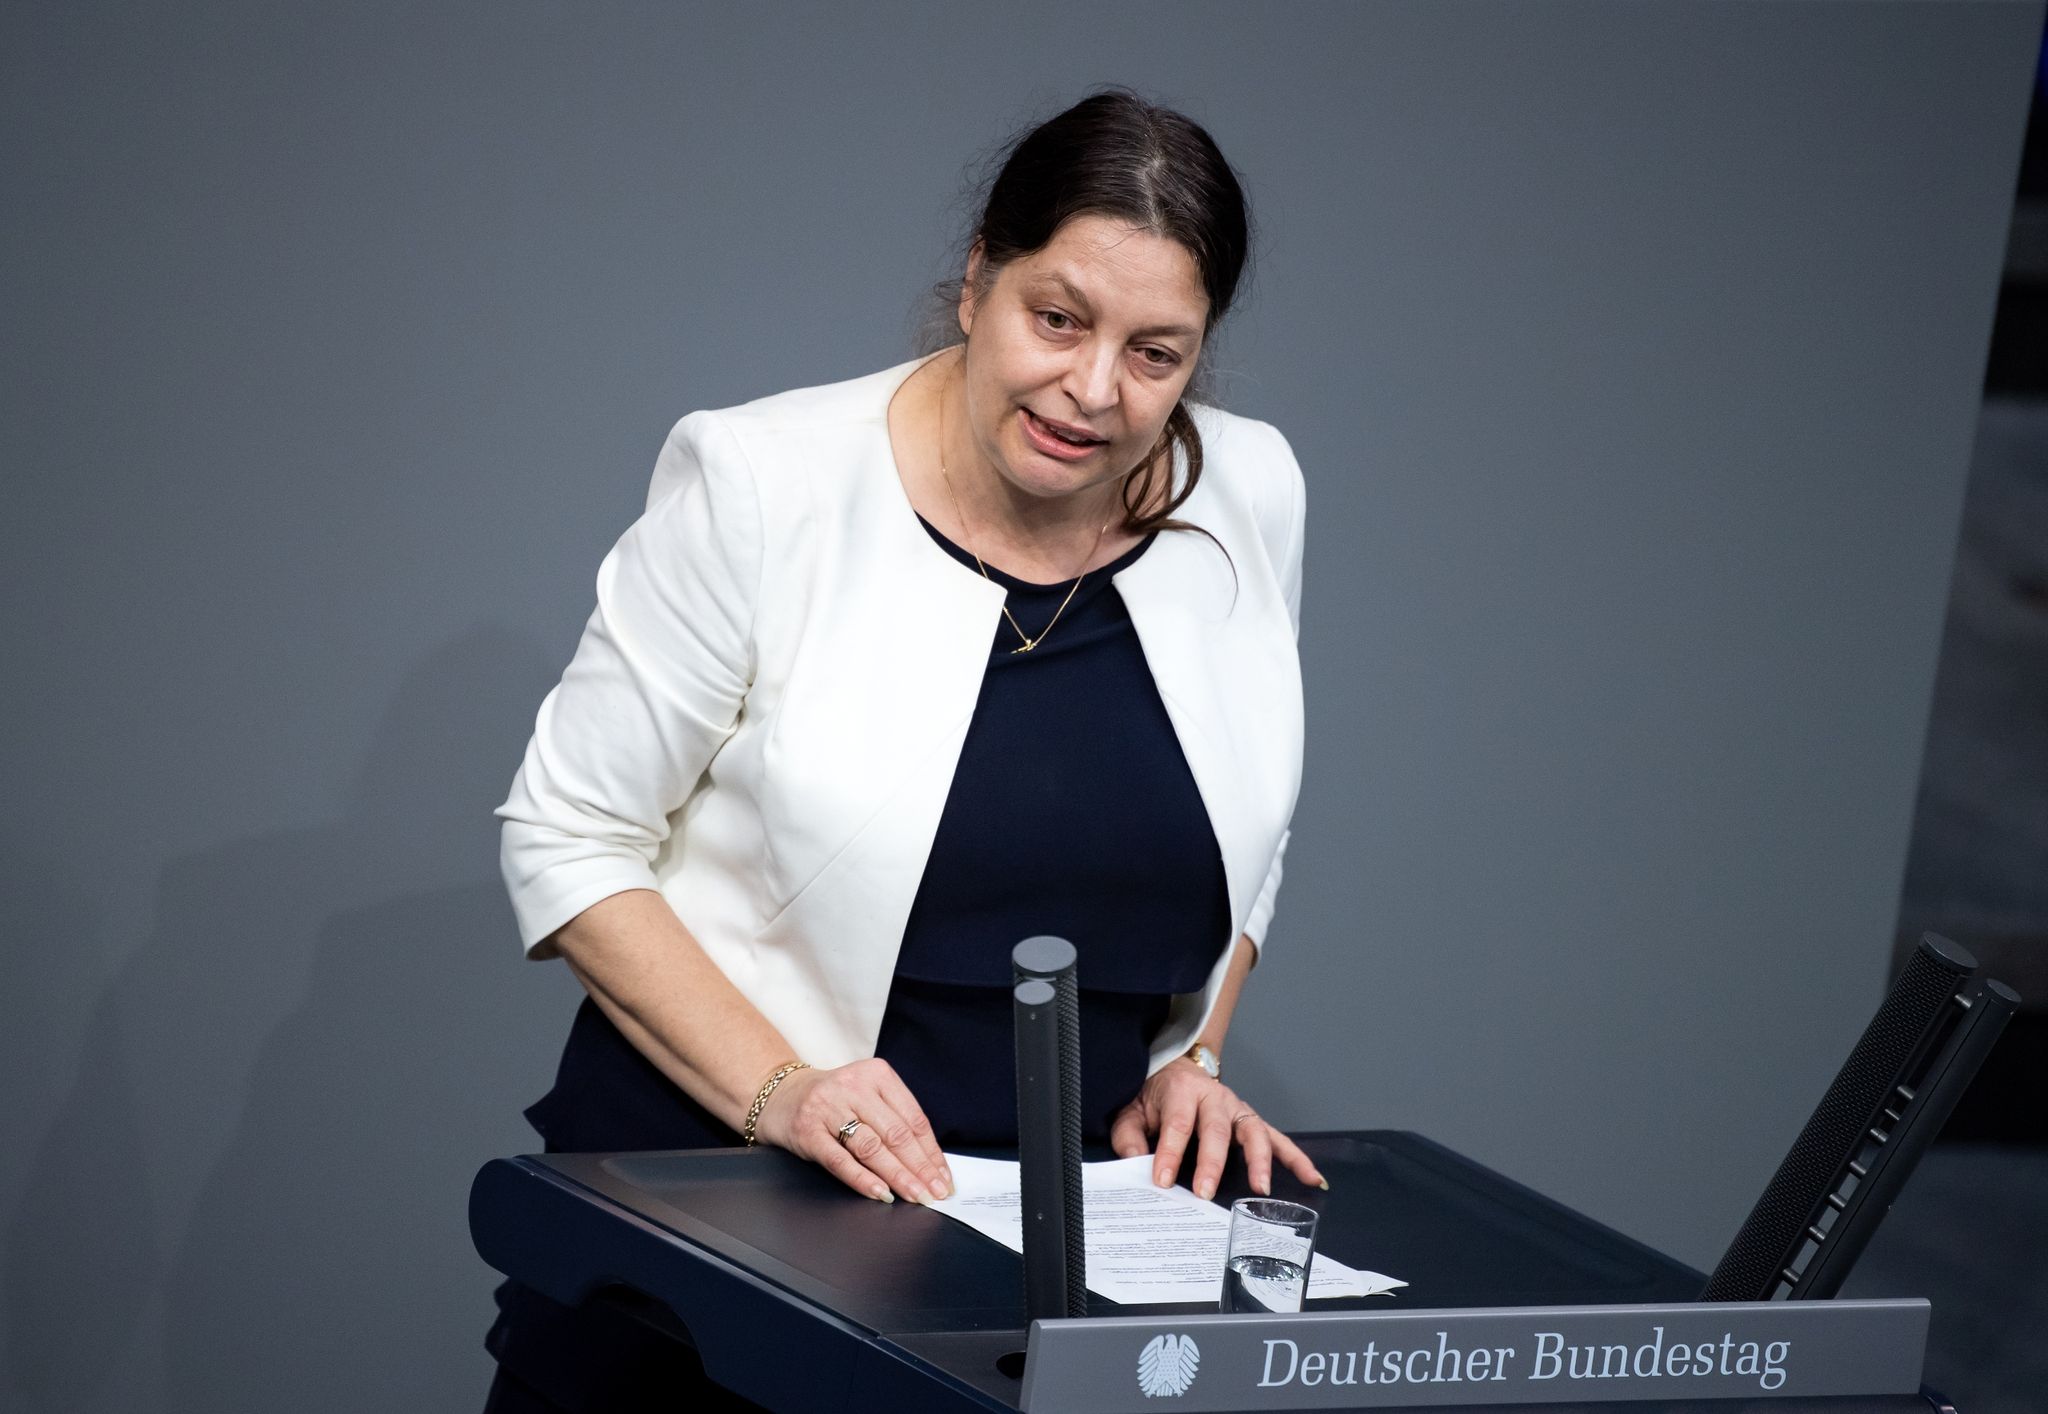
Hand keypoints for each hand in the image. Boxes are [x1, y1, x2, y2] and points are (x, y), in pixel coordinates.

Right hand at [753, 1057, 953, 1203]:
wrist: (780, 1095)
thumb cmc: (834, 1101)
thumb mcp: (867, 1096)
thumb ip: (896, 1120)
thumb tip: (930, 1164)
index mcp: (876, 1074)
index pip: (914, 1118)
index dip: (932, 1152)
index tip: (944, 1178)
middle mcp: (853, 1086)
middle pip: (896, 1134)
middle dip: (920, 1168)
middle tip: (935, 1193)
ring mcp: (828, 1108)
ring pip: (871, 1147)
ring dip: (898, 1176)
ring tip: (915, 1196)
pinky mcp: (807, 1131)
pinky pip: (840, 1160)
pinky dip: (863, 1179)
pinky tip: (881, 1193)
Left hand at [1109, 1059, 1324, 1200]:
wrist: (1178, 1069)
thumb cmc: (1156, 1095)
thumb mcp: (1132, 1109)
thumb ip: (1129, 1135)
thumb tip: (1134, 1161)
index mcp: (1182, 1092)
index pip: (1177, 1124)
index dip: (1170, 1153)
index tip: (1162, 1180)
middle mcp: (1215, 1098)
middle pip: (1216, 1130)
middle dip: (1212, 1162)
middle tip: (1206, 1192)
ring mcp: (1238, 1110)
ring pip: (1254, 1133)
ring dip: (1259, 1161)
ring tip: (1261, 1189)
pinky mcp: (1252, 1122)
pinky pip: (1278, 1140)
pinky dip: (1297, 1158)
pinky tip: (1313, 1178)